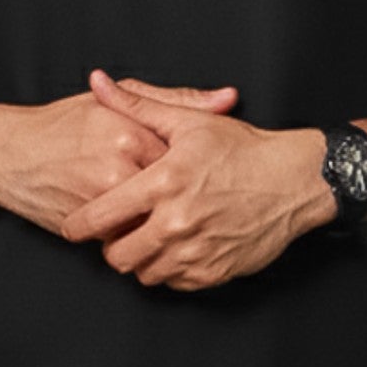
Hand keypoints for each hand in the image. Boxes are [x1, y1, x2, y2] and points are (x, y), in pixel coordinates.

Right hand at [0, 77, 239, 239]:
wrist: (7, 155)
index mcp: (132, 134)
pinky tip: (135, 222)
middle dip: (186, 200)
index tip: (203, 169)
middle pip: (175, 195)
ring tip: (167, 209)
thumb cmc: (61, 125)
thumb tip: (227, 99)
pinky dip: (135, 235)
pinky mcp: (90, 230)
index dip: (198, 167)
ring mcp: (104, 203)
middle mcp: (120, 169)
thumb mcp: (116, 101)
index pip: (188, 159)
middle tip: (192, 196)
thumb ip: (173, 100)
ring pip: (155, 223)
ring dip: (162, 221)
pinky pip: (129, 240)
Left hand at [61, 69, 332, 289]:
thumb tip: (98, 83)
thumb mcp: (188, 121)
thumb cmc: (242, 149)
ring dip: (141, 259)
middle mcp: (175, 223)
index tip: (73, 226)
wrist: (294, 181)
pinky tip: (178, 246)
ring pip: (144, 274)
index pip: (100, 218)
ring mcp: (196, 252)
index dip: (78, 225)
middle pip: (117, 257)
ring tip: (150, 237)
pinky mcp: (214, 273)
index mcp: (163, 183)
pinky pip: (175, 283)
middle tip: (119, 232)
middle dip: (111, 246)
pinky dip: (170, 269)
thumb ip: (137, 105)